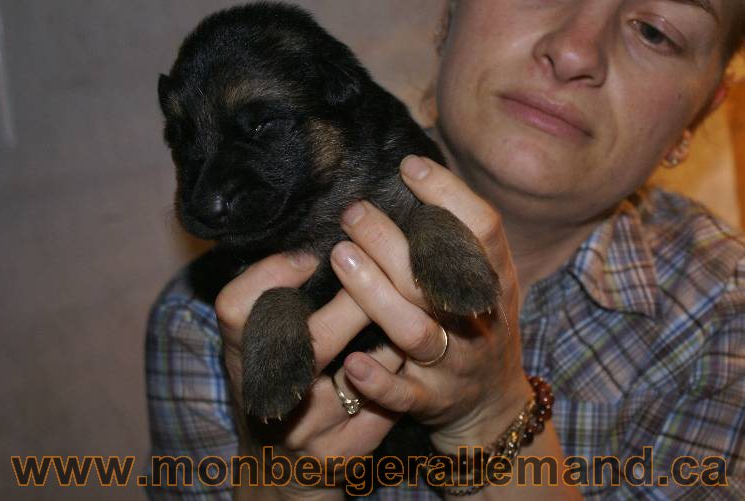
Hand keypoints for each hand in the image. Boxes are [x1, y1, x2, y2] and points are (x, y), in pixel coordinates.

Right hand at [215, 253, 406, 498]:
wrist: (283, 456)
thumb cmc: (280, 373)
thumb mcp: (265, 334)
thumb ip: (278, 293)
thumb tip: (324, 239)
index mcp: (241, 354)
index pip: (237, 309)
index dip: (271, 275)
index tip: (309, 255)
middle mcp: (267, 394)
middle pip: (316, 342)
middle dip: (362, 299)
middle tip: (393, 274)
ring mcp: (304, 429)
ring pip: (364, 372)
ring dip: (395, 335)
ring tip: (414, 305)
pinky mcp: (340, 452)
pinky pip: (385, 404)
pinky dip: (402, 371)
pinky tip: (414, 349)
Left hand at [334, 155, 531, 451]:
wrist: (494, 404)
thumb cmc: (478, 323)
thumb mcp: (484, 279)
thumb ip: (459, 236)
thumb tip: (417, 171)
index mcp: (495, 282)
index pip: (483, 230)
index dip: (449, 194)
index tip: (408, 166)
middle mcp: (477, 321)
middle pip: (437, 277)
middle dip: (391, 241)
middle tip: (353, 212)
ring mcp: (454, 364)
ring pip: (415, 331)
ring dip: (375, 295)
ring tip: (340, 256)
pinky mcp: (431, 401)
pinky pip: (403, 394)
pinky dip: (378, 380)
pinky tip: (351, 362)